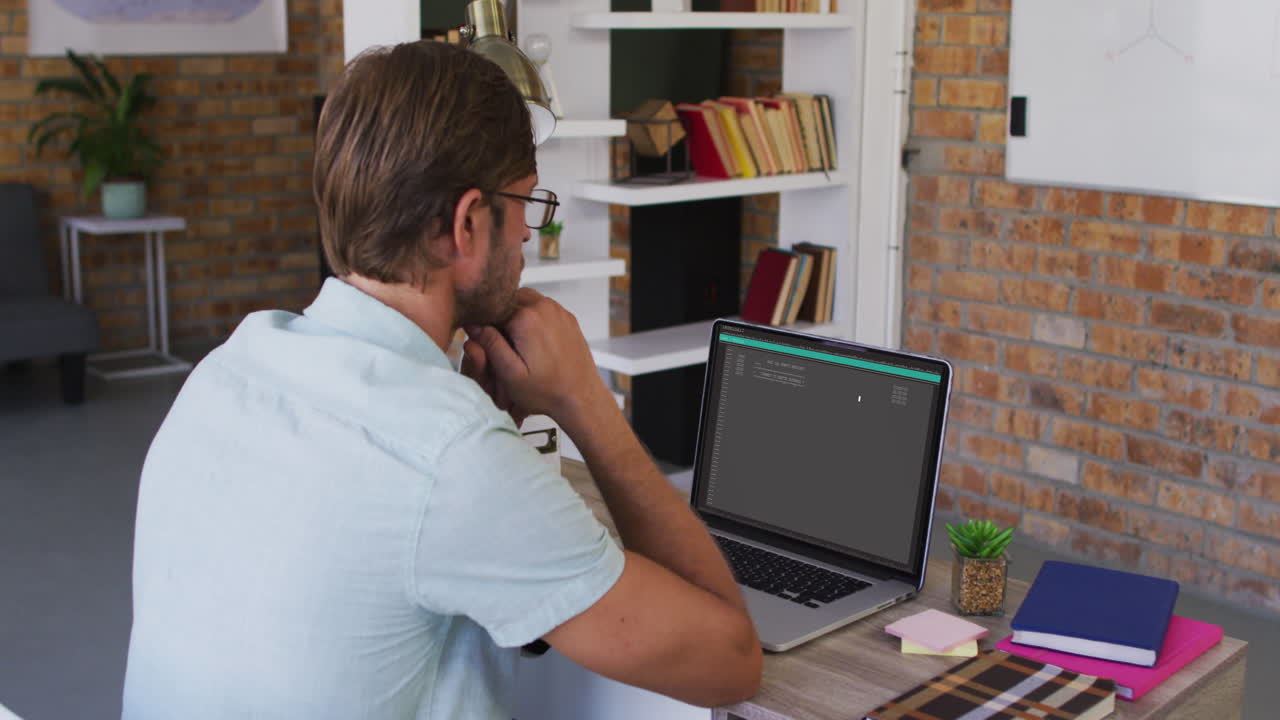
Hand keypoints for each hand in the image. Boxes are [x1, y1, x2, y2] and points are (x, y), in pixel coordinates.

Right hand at [464, 288, 610, 424]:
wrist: (581, 397)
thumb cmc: (548, 390)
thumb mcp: (510, 373)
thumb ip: (490, 345)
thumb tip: (474, 326)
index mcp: (526, 319)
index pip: (492, 309)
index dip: (485, 325)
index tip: (487, 341)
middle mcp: (543, 308)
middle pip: (508, 300)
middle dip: (501, 319)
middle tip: (504, 344)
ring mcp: (558, 311)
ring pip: (525, 300)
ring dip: (517, 316)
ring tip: (518, 343)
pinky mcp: (567, 318)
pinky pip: (543, 308)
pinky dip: (534, 318)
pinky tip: (535, 342)